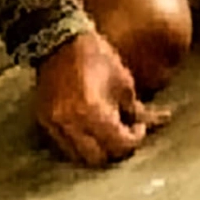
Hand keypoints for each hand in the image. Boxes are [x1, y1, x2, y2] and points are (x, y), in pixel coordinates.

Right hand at [34, 32, 166, 164]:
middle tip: (124, 136)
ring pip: (78, 157)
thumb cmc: (95, 56)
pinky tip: (89, 131)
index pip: (119, 145)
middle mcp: (71, 122)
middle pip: (98, 159)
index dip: (134, 139)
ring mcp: (54, 123)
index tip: (139, 127)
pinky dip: (79, 145)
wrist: (59, 41)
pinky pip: (63, 146)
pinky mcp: (45, 121)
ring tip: (107, 135)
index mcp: (93, 111)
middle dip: (115, 151)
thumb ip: (136, 110)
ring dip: (96, 151)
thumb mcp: (123, 82)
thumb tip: (155, 123)